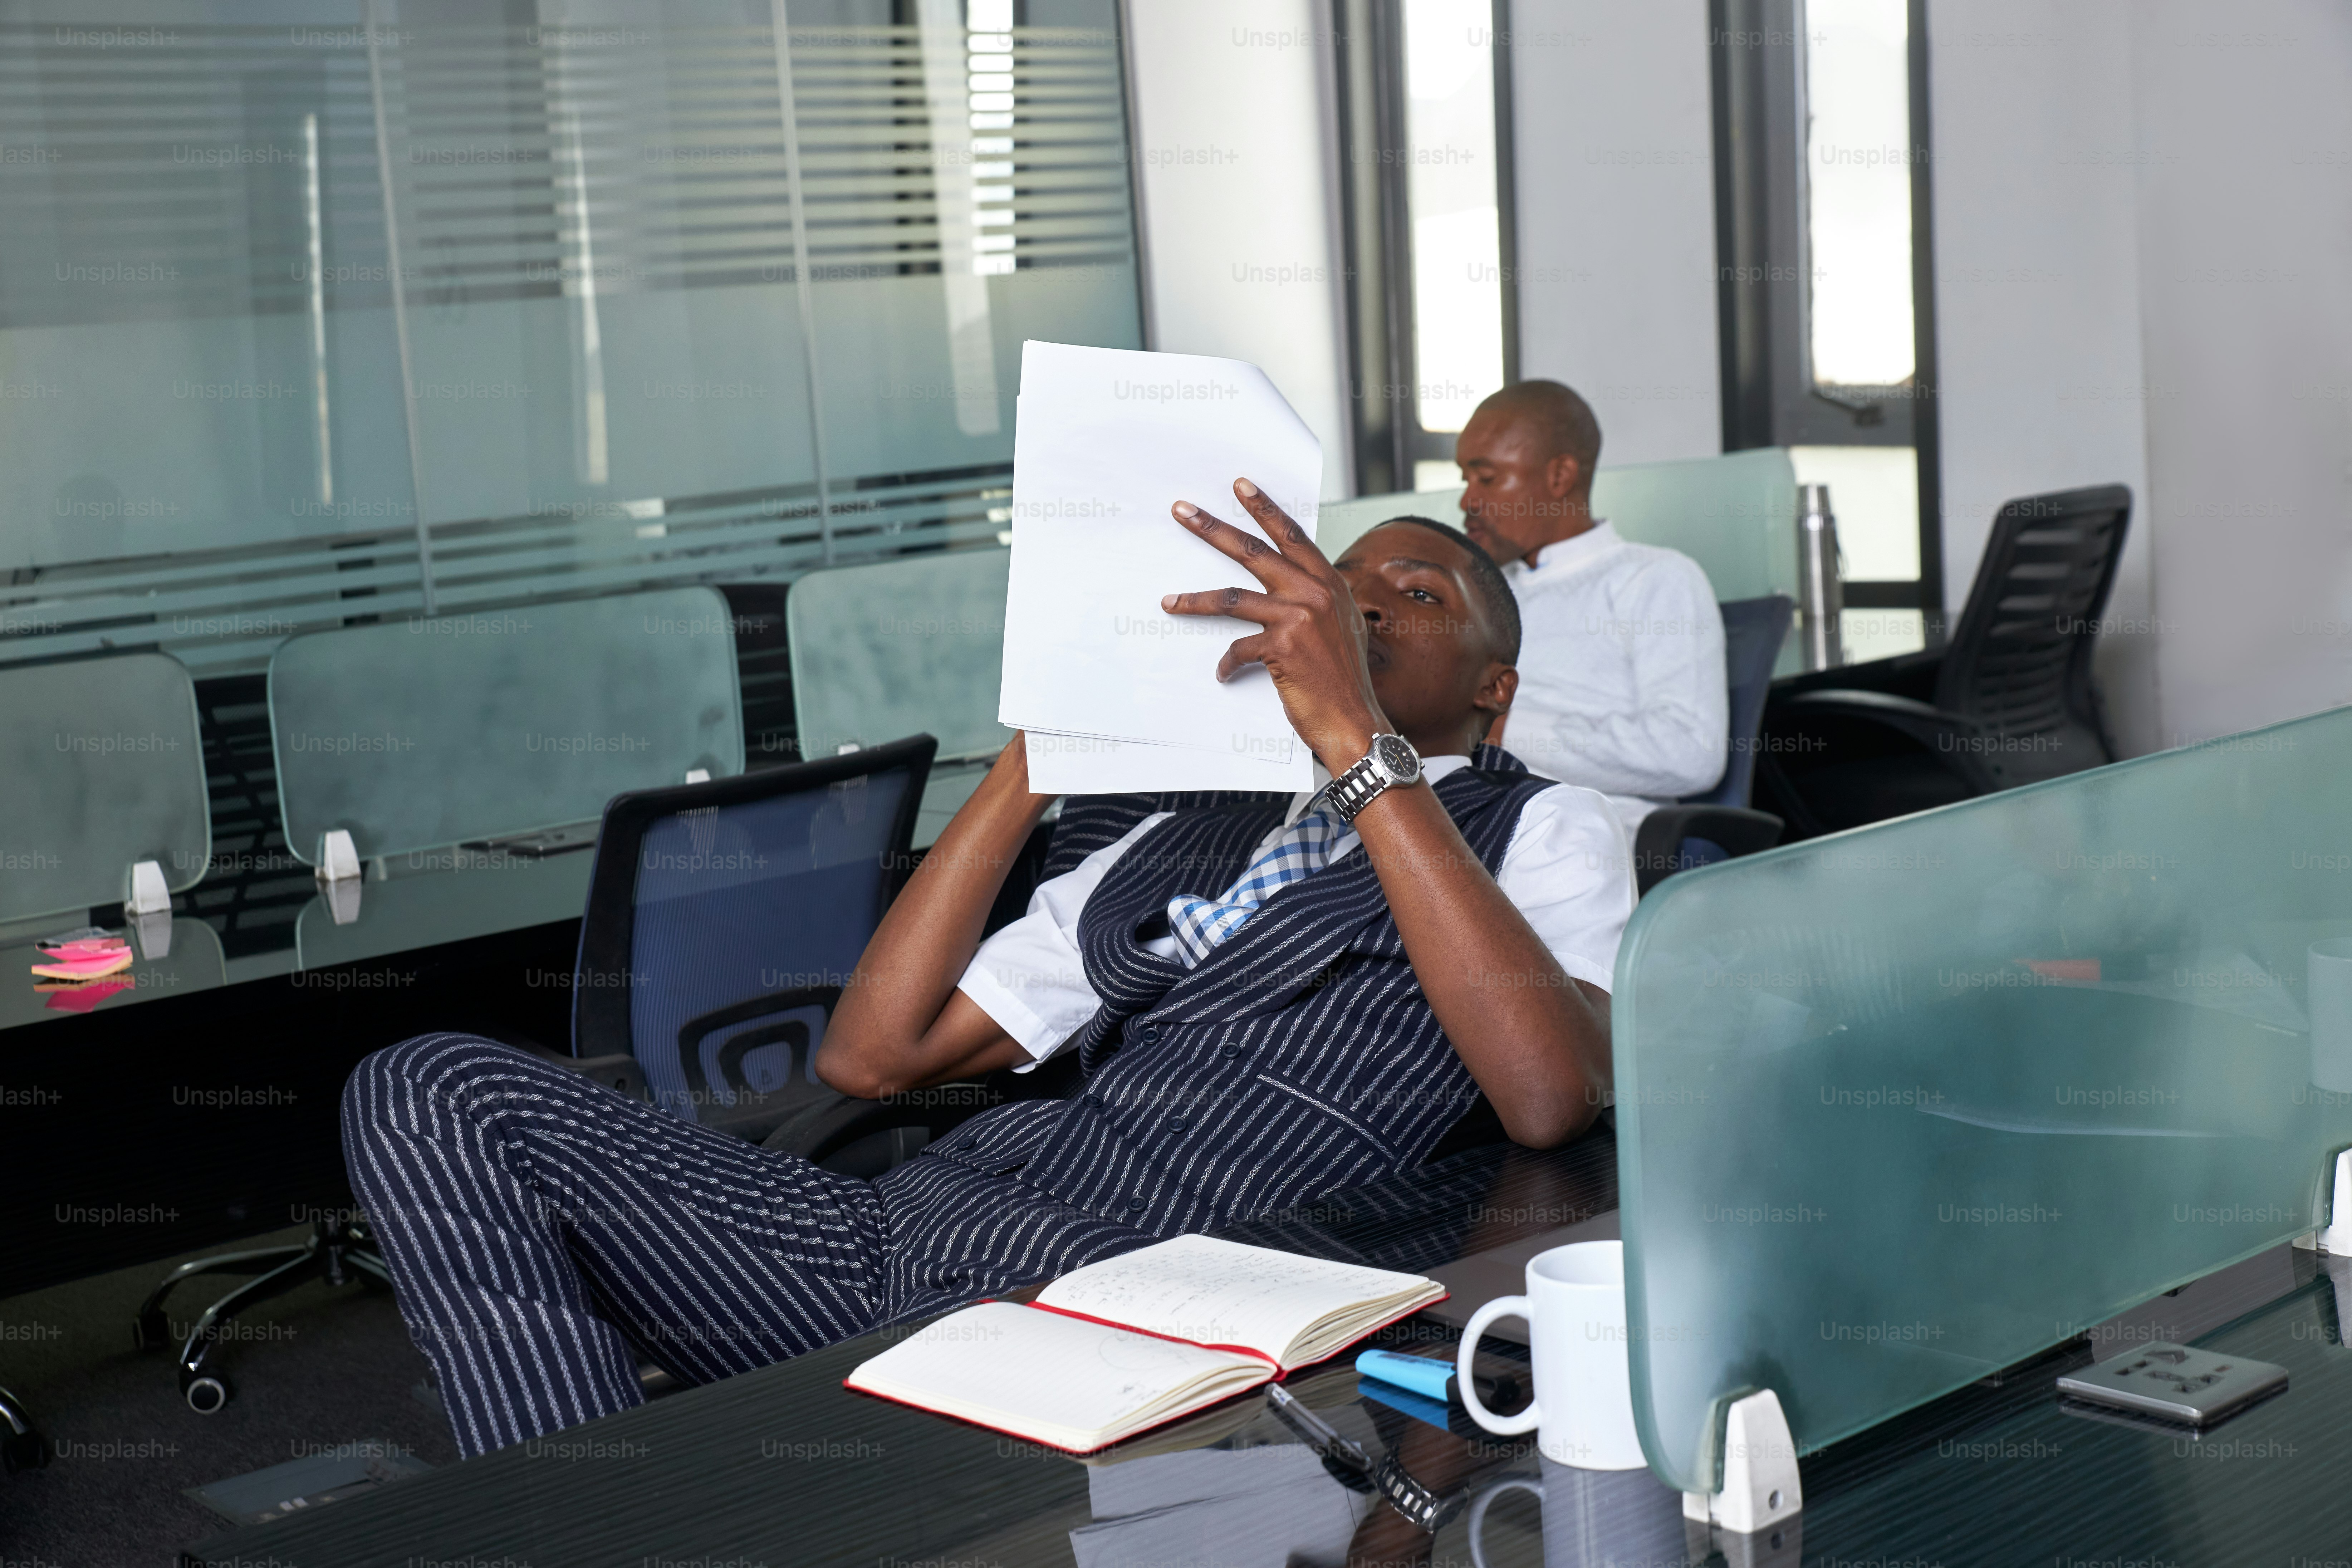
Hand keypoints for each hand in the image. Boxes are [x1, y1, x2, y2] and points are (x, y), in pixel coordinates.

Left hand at [1162, 479, 1389, 772]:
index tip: (1241, 486)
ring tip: (1168, 600)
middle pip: (1254, 552)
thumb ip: (1318, 602)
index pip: (1293, 536)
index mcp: (1330, 583)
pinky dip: (1227, 664)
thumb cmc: (1343, 680)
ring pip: (1232, 597)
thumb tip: (1291, 590)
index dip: (1265, 509)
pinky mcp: (1282, 646)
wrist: (1354, 720)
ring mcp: (1299, 617)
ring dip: (1194, 599)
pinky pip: (1238, 648)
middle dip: (1213, 528)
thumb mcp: (1341, 628)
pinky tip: (1223, 675)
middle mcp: (1316, 592)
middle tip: (1182, 511)